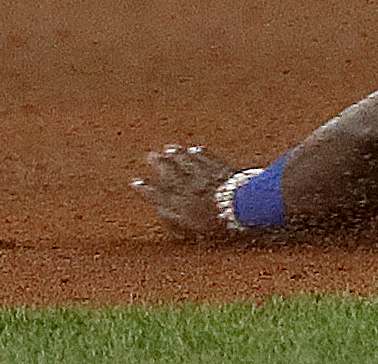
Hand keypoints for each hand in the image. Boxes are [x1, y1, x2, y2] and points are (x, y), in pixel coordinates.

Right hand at [130, 143, 244, 235]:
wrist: (242, 204)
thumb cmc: (216, 222)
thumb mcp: (190, 229)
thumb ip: (173, 220)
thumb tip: (160, 209)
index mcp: (179, 202)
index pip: (157, 193)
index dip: (145, 188)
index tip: (135, 182)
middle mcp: (189, 185)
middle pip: (171, 171)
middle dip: (159, 163)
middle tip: (150, 155)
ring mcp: (205, 175)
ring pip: (187, 161)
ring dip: (177, 155)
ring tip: (169, 149)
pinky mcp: (220, 168)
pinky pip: (207, 158)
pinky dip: (200, 154)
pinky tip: (195, 149)